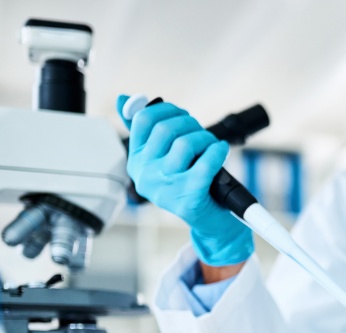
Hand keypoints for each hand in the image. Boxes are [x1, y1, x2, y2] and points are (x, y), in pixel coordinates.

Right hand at [117, 95, 253, 265]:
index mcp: (136, 161)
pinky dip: (218, 152)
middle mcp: (145, 175)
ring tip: (212, 146)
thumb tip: (125, 99)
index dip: (167, 109)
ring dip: (206, 139)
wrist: (209, 221)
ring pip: (185, 143)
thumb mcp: (162, 157)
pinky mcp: (188, 199)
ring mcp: (165, 188)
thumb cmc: (188, 184)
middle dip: (191, 124)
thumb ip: (146, 130)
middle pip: (166, 129)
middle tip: (202, 134)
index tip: (181, 115)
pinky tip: (221, 151)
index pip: (143, 120)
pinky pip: (206, 163)